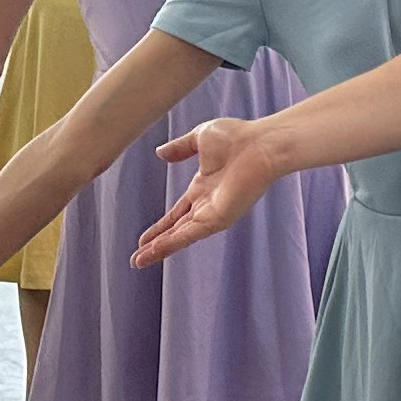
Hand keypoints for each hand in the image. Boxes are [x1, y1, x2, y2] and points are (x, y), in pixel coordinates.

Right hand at [133, 116, 283, 264]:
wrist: (262, 145)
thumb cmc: (239, 138)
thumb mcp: (200, 138)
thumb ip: (180, 147)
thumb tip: (160, 152)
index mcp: (204, 187)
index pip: (178, 212)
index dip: (161, 225)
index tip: (144, 237)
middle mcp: (208, 204)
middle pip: (177, 229)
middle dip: (157, 243)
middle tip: (138, 258)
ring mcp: (213, 213)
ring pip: (180, 236)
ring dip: (159, 249)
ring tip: (138, 262)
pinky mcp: (218, 219)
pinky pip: (188, 235)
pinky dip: (170, 244)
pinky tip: (153, 252)